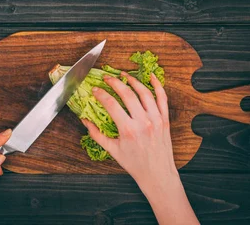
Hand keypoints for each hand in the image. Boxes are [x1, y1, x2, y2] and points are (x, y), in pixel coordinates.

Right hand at [83, 73, 198, 224]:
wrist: (157, 174)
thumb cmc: (135, 164)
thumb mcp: (112, 151)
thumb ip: (96, 135)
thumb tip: (85, 121)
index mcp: (128, 130)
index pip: (111, 104)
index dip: (101, 94)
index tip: (95, 89)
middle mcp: (143, 122)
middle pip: (127, 94)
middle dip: (114, 82)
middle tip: (106, 78)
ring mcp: (155, 119)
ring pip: (144, 92)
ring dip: (133, 80)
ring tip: (124, 75)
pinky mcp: (164, 119)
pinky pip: (162, 98)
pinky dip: (157, 85)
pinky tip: (150, 76)